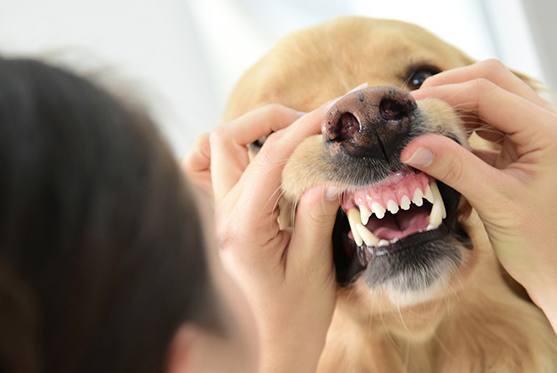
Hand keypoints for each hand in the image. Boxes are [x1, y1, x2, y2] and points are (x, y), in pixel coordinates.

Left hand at [184, 103, 339, 371]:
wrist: (268, 353)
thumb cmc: (291, 320)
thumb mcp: (312, 270)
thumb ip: (315, 217)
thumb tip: (326, 176)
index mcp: (242, 226)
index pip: (270, 156)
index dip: (305, 126)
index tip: (337, 112)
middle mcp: (221, 215)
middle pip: (227, 138)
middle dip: (271, 120)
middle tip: (314, 126)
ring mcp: (218, 216)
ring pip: (219, 151)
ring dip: (254, 135)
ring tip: (298, 141)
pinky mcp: (226, 221)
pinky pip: (228, 172)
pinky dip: (253, 156)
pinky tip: (285, 167)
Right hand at [401, 59, 556, 371]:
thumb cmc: (547, 247)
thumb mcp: (496, 204)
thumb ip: (455, 168)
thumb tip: (411, 145)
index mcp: (549, 131)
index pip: (487, 91)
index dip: (444, 94)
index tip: (408, 110)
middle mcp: (547, 126)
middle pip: (491, 82)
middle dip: (450, 89)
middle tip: (413, 109)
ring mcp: (538, 139)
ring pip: (491, 101)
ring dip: (457, 108)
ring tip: (423, 125)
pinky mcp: (526, 155)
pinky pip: (491, 127)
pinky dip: (465, 130)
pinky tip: (442, 146)